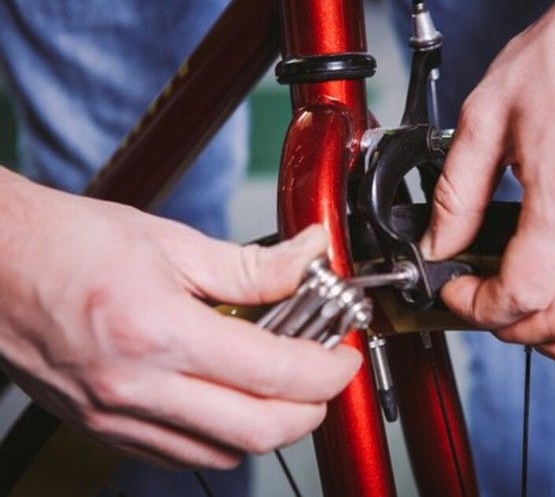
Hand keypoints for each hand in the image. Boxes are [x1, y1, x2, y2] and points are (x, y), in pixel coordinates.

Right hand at [0, 170, 360, 467]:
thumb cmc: (69, 244)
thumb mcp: (172, 243)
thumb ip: (253, 265)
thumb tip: (310, 256)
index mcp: (158, 333)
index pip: (274, 374)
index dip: (327, 371)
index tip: (343, 356)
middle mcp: (136, 388)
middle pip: (259, 431)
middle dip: (311, 409)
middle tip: (324, 374)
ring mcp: (116, 417)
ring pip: (224, 454)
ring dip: (268, 426)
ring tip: (278, 382)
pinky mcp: (104, 427)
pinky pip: (183, 454)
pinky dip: (222, 435)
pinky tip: (228, 397)